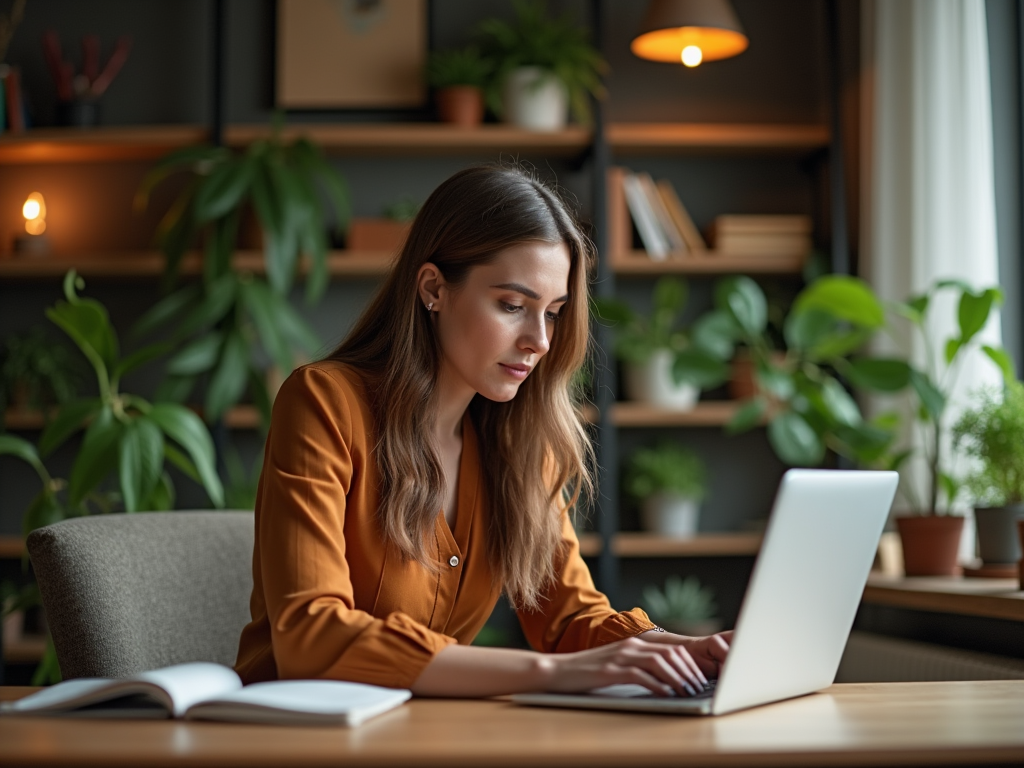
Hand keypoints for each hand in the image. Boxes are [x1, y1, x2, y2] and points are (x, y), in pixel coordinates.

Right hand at [541, 633, 726, 697]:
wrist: (557, 670)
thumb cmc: (587, 671)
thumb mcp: (616, 664)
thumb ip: (638, 666)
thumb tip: (665, 681)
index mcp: (633, 643)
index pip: (670, 648)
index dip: (689, 663)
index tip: (700, 679)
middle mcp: (630, 646)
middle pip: (670, 653)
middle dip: (689, 671)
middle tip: (700, 687)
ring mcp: (620, 657)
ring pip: (659, 662)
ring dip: (678, 678)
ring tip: (689, 692)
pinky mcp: (611, 671)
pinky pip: (641, 676)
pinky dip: (658, 685)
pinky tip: (667, 694)